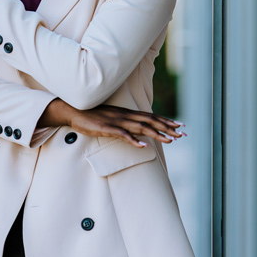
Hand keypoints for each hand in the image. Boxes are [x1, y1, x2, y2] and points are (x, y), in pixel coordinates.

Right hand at [38, 99, 185, 147]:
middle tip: (182, 134)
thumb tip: (137, 131)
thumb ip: (125, 124)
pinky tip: (143, 145)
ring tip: (170, 139)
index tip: (180, 125)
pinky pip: (122, 134)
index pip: (151, 116)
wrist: (74, 110)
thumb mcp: (112, 119)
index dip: (166, 121)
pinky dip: (133, 140)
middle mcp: (125, 116)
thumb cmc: (92, 116)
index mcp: (127, 113)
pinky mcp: (107, 128)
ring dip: (156, 133)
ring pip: (141, 127)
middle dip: (167, 127)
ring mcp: (117, 121)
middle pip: (150, 121)